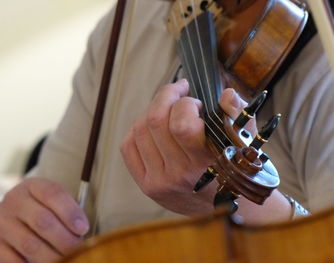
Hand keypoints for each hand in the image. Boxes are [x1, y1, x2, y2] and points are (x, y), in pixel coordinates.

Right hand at [0, 178, 88, 262]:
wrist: (6, 220)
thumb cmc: (40, 210)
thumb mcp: (52, 201)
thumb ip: (67, 209)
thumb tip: (82, 229)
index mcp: (32, 186)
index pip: (53, 194)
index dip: (70, 212)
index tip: (83, 228)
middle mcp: (14, 201)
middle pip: (43, 221)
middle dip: (65, 239)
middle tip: (79, 248)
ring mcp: (1, 222)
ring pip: (31, 245)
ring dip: (53, 256)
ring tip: (68, 258)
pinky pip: (15, 261)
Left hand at [121, 79, 254, 215]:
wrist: (222, 209)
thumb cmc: (233, 171)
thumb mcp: (244, 142)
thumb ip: (237, 116)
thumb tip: (226, 93)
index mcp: (205, 163)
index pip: (182, 126)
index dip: (185, 103)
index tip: (196, 101)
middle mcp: (179, 175)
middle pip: (156, 122)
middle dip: (166, 96)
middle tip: (178, 91)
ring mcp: (158, 182)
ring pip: (140, 130)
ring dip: (152, 110)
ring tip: (167, 108)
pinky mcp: (145, 185)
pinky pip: (128, 146)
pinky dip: (137, 128)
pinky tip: (152, 126)